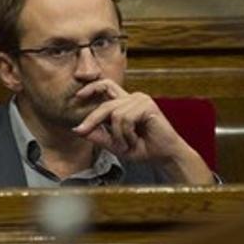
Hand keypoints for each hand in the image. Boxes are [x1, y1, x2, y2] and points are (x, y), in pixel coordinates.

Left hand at [70, 79, 213, 184]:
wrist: (165, 156)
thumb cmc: (143, 149)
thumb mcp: (115, 144)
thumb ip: (99, 136)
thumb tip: (78, 130)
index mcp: (125, 103)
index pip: (106, 86)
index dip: (91, 88)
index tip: (78, 96)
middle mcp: (133, 98)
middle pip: (105, 104)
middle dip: (91, 119)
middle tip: (81, 131)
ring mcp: (140, 100)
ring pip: (114, 114)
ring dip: (117, 135)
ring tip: (127, 145)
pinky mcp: (147, 105)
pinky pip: (125, 118)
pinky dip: (126, 134)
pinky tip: (135, 140)